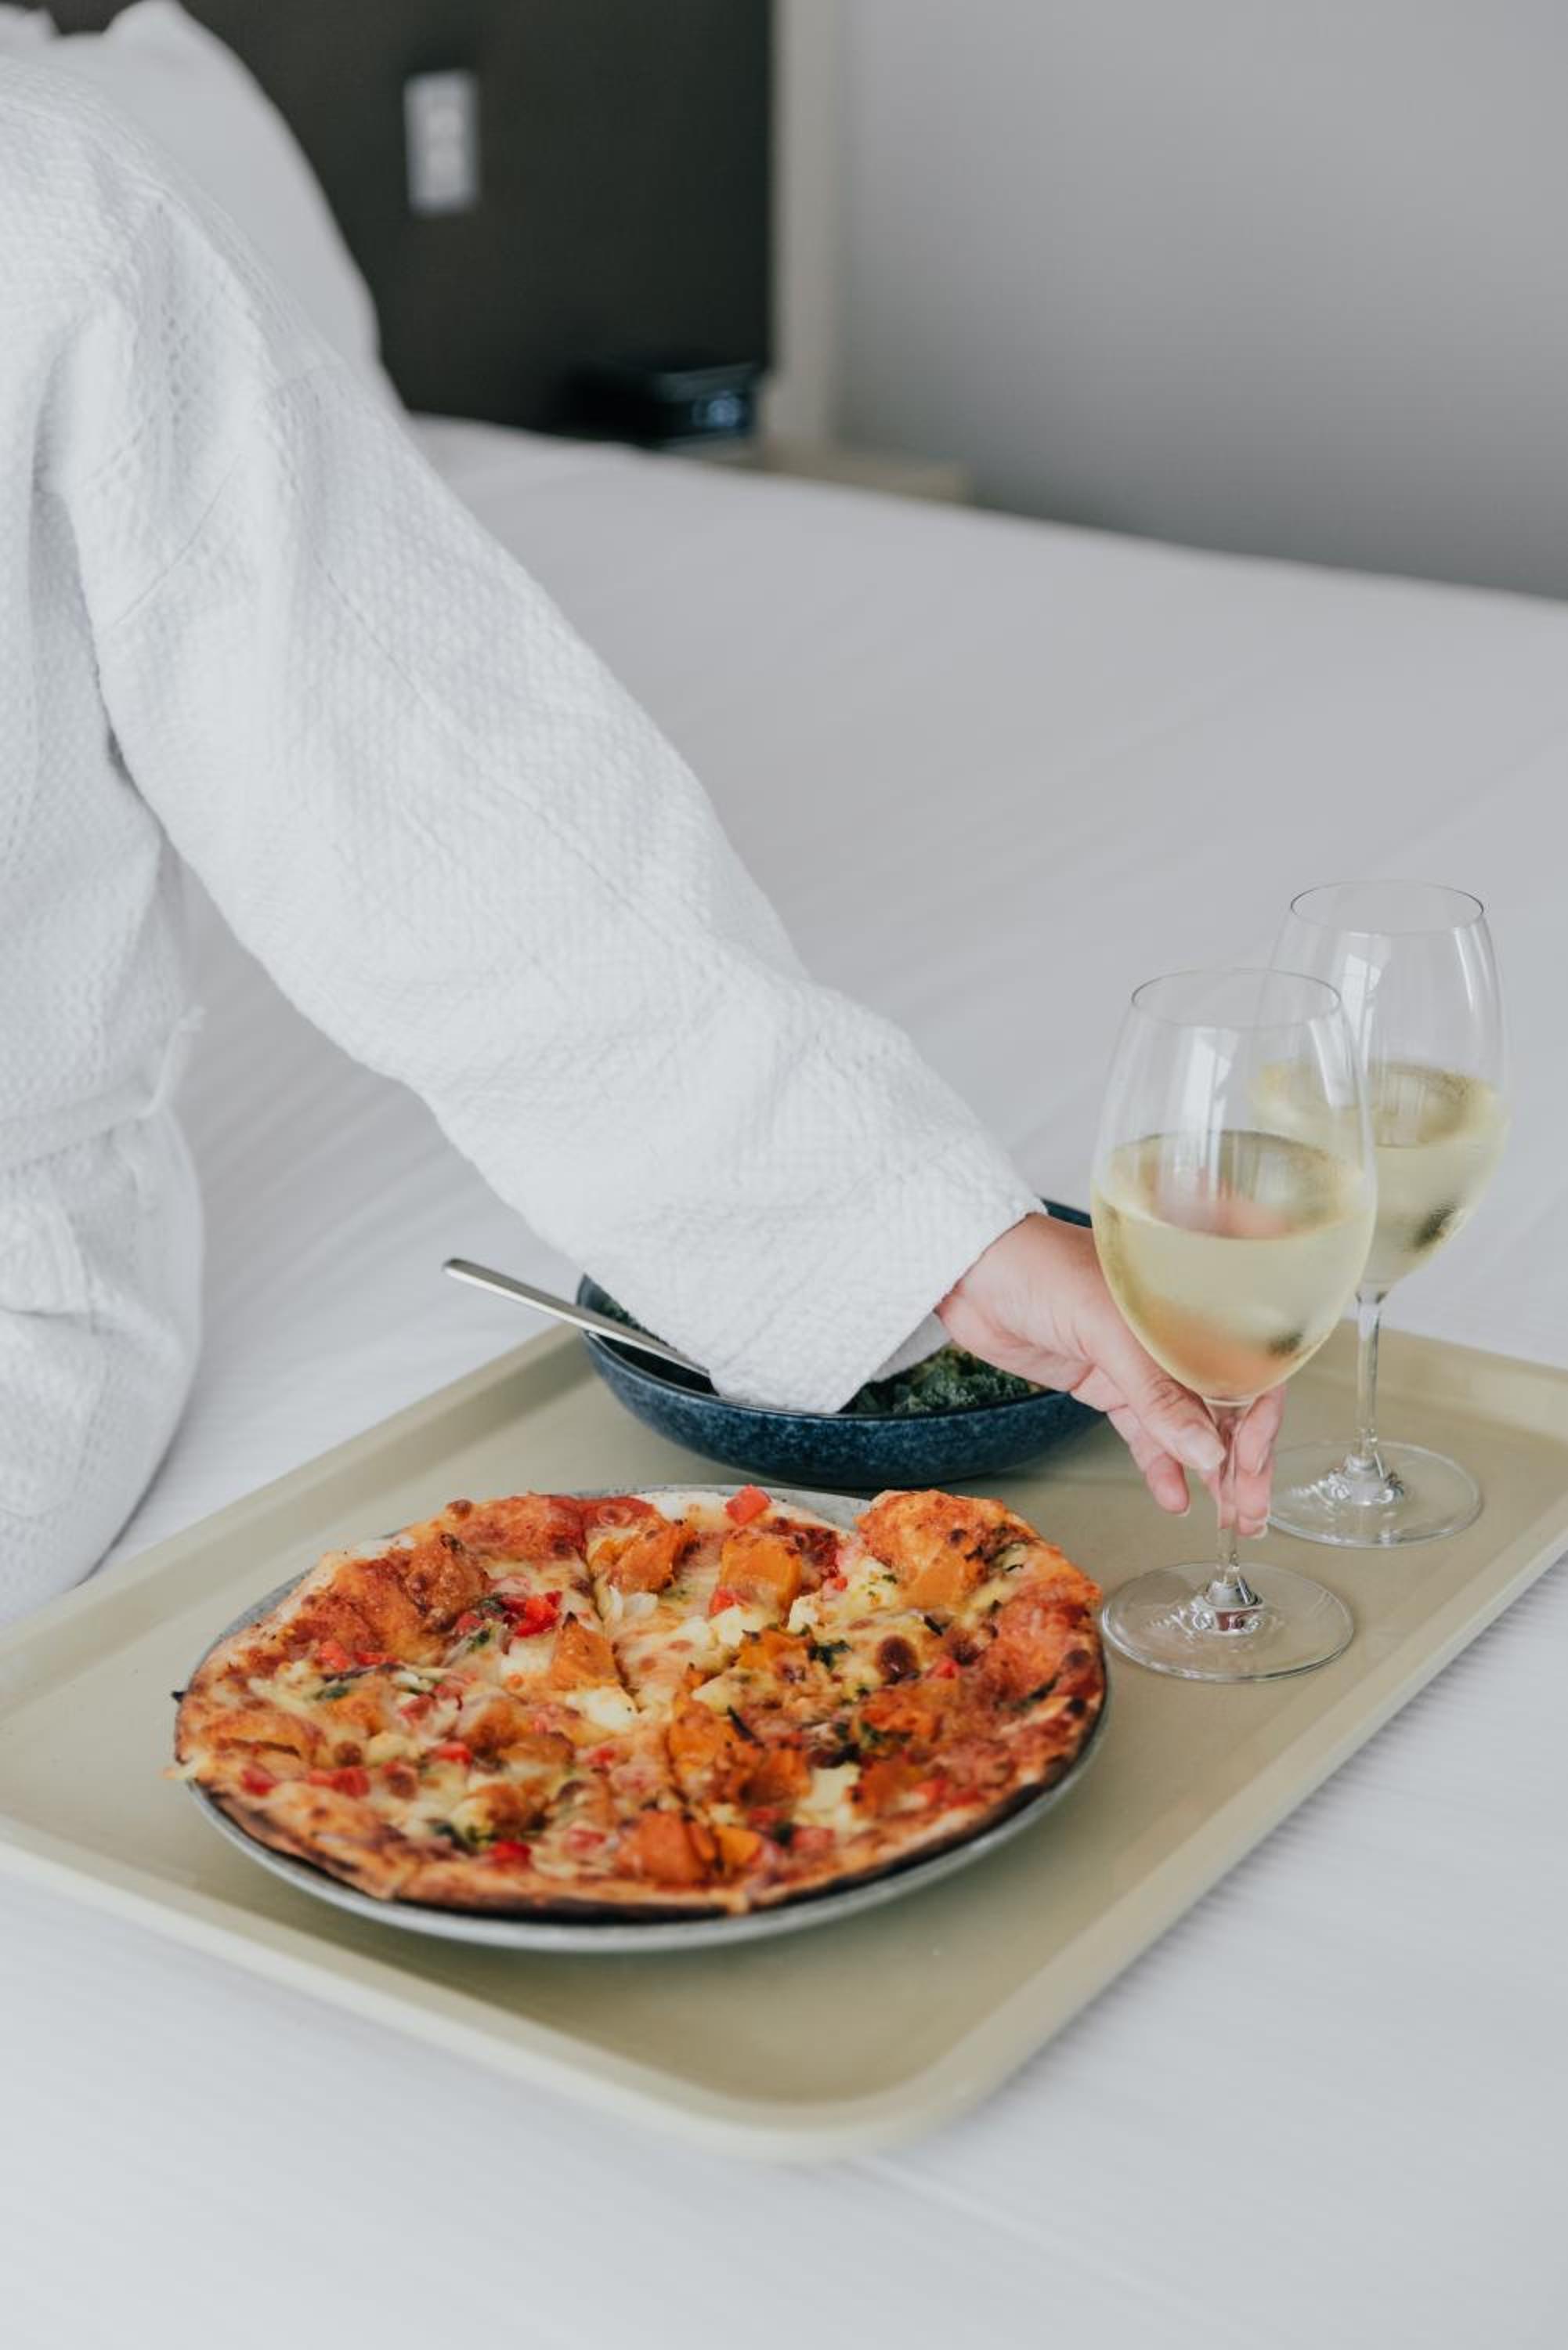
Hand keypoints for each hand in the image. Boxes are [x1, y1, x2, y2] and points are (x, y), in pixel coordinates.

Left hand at [938, 1212, 1284, 1526]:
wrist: (969, 1270)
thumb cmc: (1040, 1268)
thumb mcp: (1106, 1328)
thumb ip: (1157, 1392)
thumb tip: (1208, 1453)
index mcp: (1191, 1306)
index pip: (1248, 1369)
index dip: (1260, 1420)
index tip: (1253, 1465)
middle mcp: (1172, 1337)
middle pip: (1224, 1406)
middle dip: (1242, 1462)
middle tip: (1249, 1513)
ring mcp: (1137, 1365)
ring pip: (1187, 1427)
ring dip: (1208, 1473)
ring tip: (1226, 1518)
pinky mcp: (1104, 1385)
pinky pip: (1144, 1432)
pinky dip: (1161, 1466)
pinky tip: (1174, 1498)